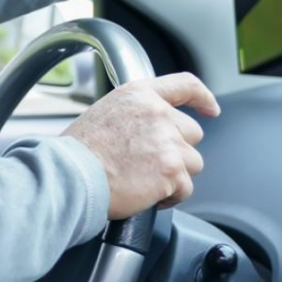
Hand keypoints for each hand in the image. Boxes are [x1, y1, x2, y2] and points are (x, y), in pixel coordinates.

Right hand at [64, 73, 219, 219]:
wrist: (70, 175)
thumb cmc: (78, 152)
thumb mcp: (105, 114)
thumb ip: (135, 116)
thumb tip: (149, 130)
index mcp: (139, 95)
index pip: (185, 85)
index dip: (202, 97)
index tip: (210, 109)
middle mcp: (158, 114)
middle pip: (192, 132)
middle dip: (177, 150)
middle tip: (150, 162)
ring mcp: (168, 143)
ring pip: (192, 163)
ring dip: (174, 174)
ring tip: (144, 181)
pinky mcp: (172, 171)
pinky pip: (185, 188)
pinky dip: (169, 196)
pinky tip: (146, 195)